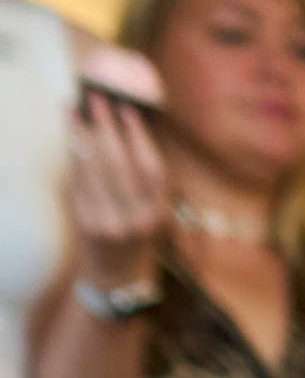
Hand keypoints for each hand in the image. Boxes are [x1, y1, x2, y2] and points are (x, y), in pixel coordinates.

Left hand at [65, 94, 166, 291]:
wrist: (119, 280)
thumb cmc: (137, 240)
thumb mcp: (152, 215)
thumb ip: (145, 180)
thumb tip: (128, 131)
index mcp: (160, 216)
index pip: (152, 169)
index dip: (139, 137)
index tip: (128, 110)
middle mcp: (139, 220)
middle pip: (122, 163)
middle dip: (108, 126)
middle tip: (97, 98)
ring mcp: (112, 223)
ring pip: (97, 168)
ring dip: (84, 133)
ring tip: (77, 109)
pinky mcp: (88, 224)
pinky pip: (80, 180)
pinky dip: (74, 153)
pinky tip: (71, 134)